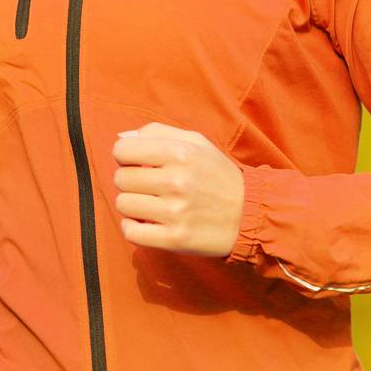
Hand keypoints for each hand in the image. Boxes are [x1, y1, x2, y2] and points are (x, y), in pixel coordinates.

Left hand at [111, 122, 245, 256]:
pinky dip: (133, 227)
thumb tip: (123, 138)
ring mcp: (175, 212)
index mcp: (180, 152)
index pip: (123, 150)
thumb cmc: (218, 175)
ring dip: (133, 205)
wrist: (249, 213)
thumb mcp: (197, 143)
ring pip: (123, 205)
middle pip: (121, 178)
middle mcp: (176, 181)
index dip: (126, 156)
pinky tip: (148, 222)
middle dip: (131, 181)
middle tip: (149, 185)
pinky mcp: (174, 238)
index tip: (138, 163)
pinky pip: (130, 231)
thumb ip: (159, 133)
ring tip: (152, 204)